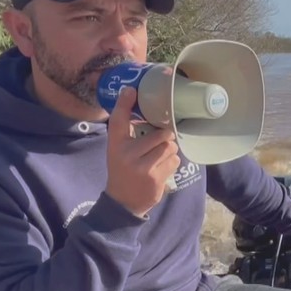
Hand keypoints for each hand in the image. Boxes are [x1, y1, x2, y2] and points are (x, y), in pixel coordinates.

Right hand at [104, 86, 179, 216]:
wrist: (123, 201)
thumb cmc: (123, 168)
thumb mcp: (118, 148)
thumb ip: (127, 129)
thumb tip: (134, 96)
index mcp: (116, 145)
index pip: (119, 120)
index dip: (124, 103)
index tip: (131, 90)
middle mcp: (127, 154)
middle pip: (161, 135)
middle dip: (165, 137)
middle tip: (160, 141)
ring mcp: (143, 168)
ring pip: (170, 148)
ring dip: (169, 150)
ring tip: (160, 156)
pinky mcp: (156, 179)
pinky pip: (174, 161)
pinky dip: (171, 163)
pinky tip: (161, 168)